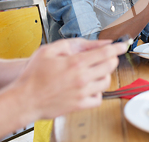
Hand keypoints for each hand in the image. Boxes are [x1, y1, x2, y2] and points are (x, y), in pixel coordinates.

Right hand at [11, 38, 127, 119]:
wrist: (24, 99)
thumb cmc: (33, 75)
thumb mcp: (50, 50)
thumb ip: (74, 43)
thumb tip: (94, 42)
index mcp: (75, 63)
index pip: (105, 52)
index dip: (117, 47)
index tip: (123, 45)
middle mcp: (82, 78)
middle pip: (110, 66)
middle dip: (112, 58)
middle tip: (106, 56)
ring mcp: (82, 93)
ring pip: (106, 82)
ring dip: (104, 74)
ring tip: (94, 71)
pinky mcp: (80, 105)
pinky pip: (99, 98)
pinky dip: (98, 91)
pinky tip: (90, 86)